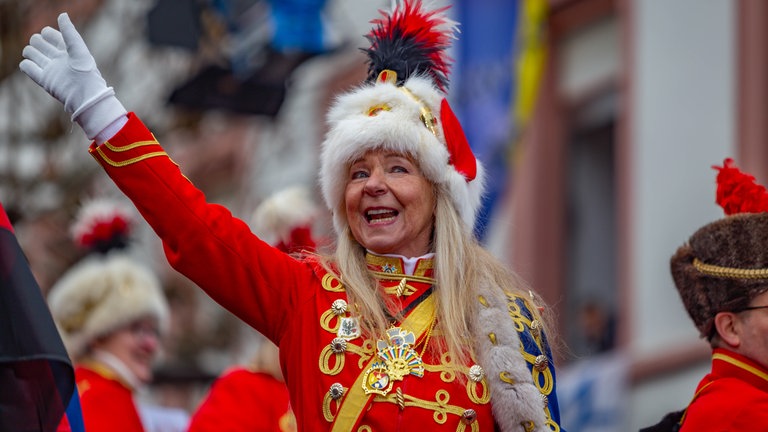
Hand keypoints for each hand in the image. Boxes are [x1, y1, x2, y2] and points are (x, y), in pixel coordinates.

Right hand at [20, 13, 126, 139]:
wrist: (85, 95)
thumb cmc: (85, 71)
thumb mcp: (78, 48)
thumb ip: (69, 31)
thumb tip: (62, 15)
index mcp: (68, 50)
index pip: (51, 35)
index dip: (48, 33)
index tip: (51, 37)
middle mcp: (58, 59)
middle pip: (39, 43)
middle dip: (36, 41)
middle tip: (41, 45)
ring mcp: (51, 69)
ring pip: (32, 54)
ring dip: (29, 51)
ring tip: (34, 54)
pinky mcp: (45, 80)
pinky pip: (29, 69)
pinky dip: (26, 64)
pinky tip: (30, 64)